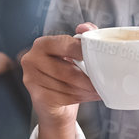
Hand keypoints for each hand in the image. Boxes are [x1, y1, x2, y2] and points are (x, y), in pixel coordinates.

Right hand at [21, 24, 99, 138]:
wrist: (56, 112)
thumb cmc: (69, 79)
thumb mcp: (75, 59)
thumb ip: (82, 40)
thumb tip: (88, 27)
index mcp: (42, 44)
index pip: (62, 42)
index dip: (81, 48)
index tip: (97, 52)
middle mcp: (31, 60)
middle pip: (68, 67)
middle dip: (90, 73)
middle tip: (107, 76)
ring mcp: (32, 80)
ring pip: (70, 83)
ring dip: (90, 87)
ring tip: (102, 88)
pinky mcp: (38, 98)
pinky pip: (66, 97)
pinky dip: (83, 97)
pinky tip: (95, 95)